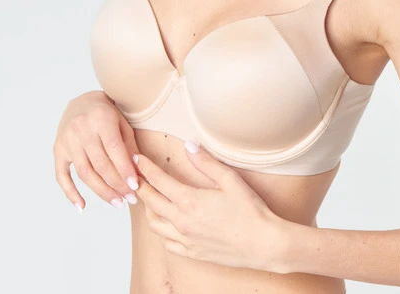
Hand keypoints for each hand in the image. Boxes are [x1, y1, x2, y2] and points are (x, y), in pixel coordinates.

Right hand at [53, 90, 140, 211]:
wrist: (82, 101)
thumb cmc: (108, 114)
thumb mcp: (123, 124)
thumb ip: (130, 147)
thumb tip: (138, 174)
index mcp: (101, 118)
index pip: (114, 149)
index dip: (124, 169)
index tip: (135, 186)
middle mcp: (81, 129)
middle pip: (100, 164)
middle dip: (117, 185)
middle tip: (130, 199)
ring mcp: (67, 140)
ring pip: (84, 173)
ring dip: (101, 191)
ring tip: (117, 203)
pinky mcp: (58, 149)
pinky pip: (61, 175)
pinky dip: (70, 193)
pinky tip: (82, 206)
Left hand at [134, 142, 287, 272]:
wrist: (264, 244)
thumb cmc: (251, 212)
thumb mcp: (230, 180)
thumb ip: (206, 163)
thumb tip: (189, 146)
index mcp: (189, 201)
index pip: (158, 181)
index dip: (146, 168)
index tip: (138, 158)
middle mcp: (182, 221)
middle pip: (150, 201)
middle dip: (140, 186)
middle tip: (135, 175)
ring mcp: (186, 239)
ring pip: (155, 224)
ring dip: (148, 209)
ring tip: (148, 198)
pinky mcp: (193, 253)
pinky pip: (168, 243)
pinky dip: (162, 231)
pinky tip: (166, 224)